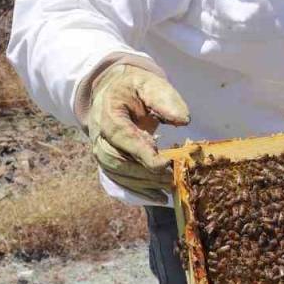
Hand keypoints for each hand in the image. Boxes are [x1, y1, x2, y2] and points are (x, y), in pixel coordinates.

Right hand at [85, 64, 190, 202]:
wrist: (114, 91)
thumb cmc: (135, 88)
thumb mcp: (150, 84)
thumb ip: (165, 100)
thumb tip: (183, 120)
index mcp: (109, 114)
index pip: (123, 137)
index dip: (143, 153)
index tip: (166, 162)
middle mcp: (99, 136)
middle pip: (118, 161)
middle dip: (145, 173)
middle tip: (171, 178)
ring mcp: (101, 150)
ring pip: (118, 174)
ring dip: (144, 185)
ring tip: (168, 189)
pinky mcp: (108, 161)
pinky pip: (120, 180)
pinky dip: (138, 191)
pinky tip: (158, 198)